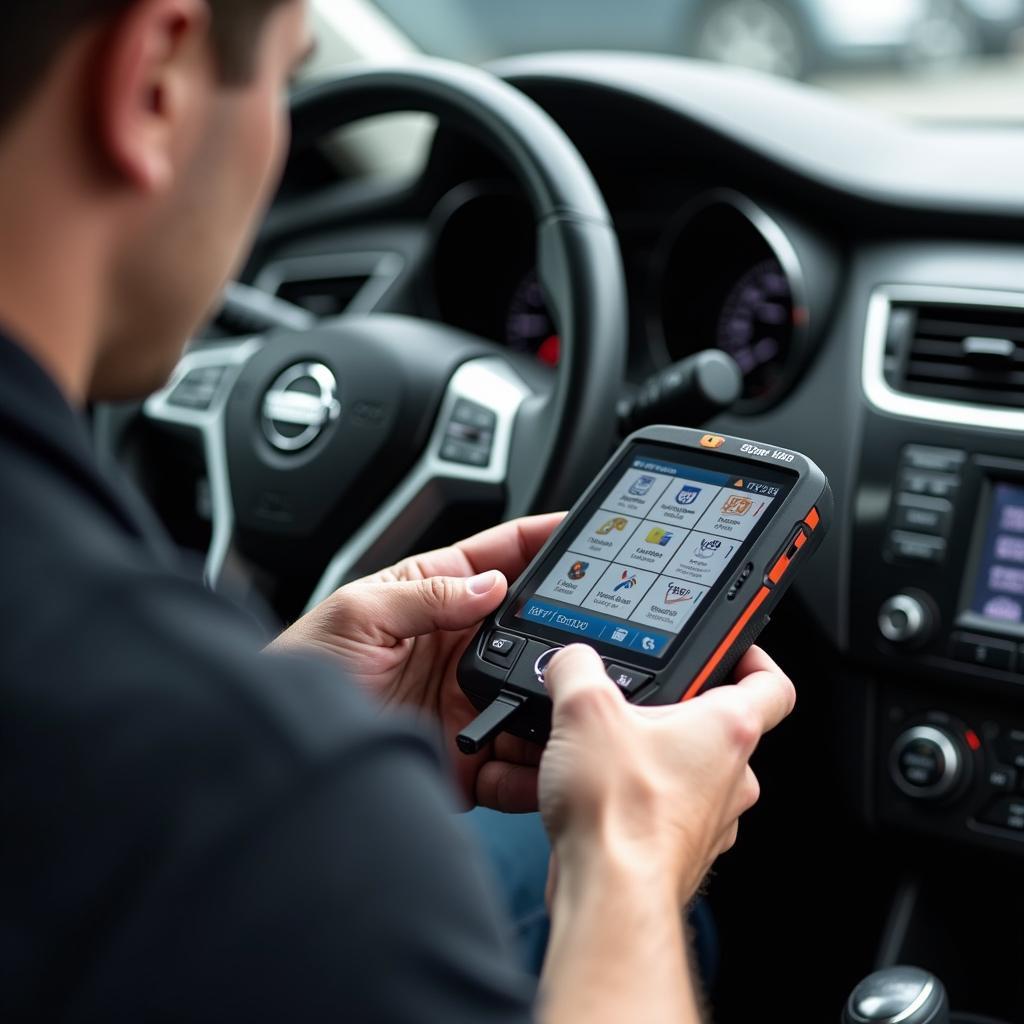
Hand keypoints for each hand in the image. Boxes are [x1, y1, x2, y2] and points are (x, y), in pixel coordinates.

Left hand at [270, 513, 564, 811]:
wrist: (284, 751)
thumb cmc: (305, 667)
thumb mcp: (357, 613)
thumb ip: (425, 596)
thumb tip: (490, 584)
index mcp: (434, 594)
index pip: (500, 556)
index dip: (543, 541)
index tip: (584, 531)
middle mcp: (459, 645)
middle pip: (533, 626)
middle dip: (569, 624)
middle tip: (603, 625)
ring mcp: (468, 699)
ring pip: (535, 691)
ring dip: (558, 695)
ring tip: (578, 696)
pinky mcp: (470, 754)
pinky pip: (517, 760)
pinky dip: (538, 763)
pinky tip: (548, 759)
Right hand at [539, 644, 794, 905]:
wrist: (609, 893)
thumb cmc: (618, 813)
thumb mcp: (583, 709)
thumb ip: (576, 667)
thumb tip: (570, 660)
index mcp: (728, 729)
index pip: (771, 683)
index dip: (752, 657)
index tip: (733, 648)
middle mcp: (732, 776)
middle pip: (719, 727)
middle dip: (675, 710)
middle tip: (634, 701)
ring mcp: (711, 819)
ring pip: (691, 772)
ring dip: (654, 756)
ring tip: (604, 748)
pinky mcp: (681, 850)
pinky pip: (667, 810)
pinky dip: (638, 797)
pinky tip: (597, 790)